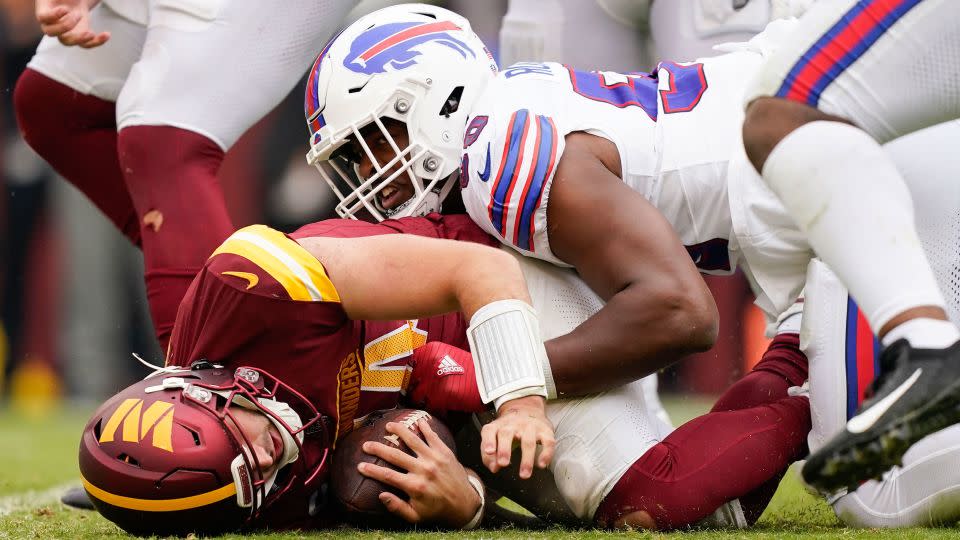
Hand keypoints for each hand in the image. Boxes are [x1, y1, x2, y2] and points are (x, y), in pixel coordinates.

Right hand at [36, 0, 108, 47]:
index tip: (65, 8)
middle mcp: (52, 24)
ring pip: (67, 42)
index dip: (53, 16)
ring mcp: (65, 32)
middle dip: (66, 25)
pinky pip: (85, 44)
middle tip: (78, 14)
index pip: (43, 18)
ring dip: (79, 38)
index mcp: (45, 10)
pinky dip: (97, 41)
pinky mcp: (78, 36)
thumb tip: (70, 1)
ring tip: (90, 32)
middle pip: (52, 33)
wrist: (73, 1)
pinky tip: (107, 34)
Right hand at [358, 419, 481, 527]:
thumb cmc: (436, 510)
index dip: (372, 470)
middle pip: (395, 455)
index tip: (359, 465)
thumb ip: (397, 507)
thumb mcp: (416, 516)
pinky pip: (433, 436)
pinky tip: (417, 420)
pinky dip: (425, 428)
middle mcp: (424, 470)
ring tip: (389, 425)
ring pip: (413, 440)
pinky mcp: (445, 452)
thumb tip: (381, 495)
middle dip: (378, 448)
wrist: (464, 503)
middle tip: (366, 444)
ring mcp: (435, 459)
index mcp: (415, 486)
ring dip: (399, 431)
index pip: (388, 475)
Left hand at [480, 395, 554, 478]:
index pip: (490, 430)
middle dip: (504, 449)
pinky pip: (547, 442)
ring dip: (526, 459)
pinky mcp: (545, 431)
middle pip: (507, 433)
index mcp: (498, 426)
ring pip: (528, 441)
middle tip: (503, 463)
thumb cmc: (508, 430)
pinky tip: (542, 465)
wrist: (527, 410)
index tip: (489, 451)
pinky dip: (546, 454)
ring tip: (524, 474)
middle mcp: (513, 424)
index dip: (488, 441)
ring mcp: (530, 427)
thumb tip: (494, 468)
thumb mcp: (495, 439)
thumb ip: (490, 456)